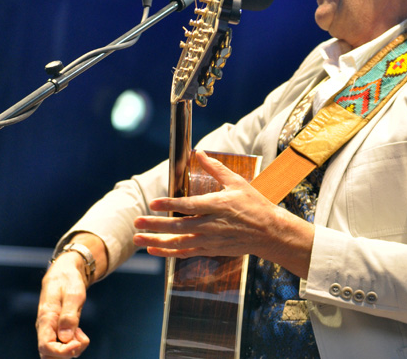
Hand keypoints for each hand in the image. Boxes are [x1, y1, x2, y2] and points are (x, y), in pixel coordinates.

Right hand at [36, 253, 89, 357]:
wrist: (65, 272)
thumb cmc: (68, 280)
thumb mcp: (73, 293)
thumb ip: (69, 315)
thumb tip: (66, 338)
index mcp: (46, 319)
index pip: (46, 347)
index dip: (62, 352)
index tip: (78, 343)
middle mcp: (45, 328)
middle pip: (48, 355)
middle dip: (67, 354)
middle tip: (82, 338)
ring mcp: (50, 330)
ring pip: (55, 354)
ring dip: (71, 351)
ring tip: (81, 333)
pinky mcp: (57, 330)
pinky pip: (62, 346)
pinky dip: (72, 345)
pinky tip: (79, 332)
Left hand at [133, 150, 313, 277]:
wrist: (269, 232)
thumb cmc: (254, 204)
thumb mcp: (237, 183)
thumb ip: (216, 168)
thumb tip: (200, 153)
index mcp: (218, 205)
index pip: (189, 205)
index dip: (170, 204)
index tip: (153, 203)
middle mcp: (212, 224)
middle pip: (179, 226)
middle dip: (156, 225)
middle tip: (137, 222)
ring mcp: (211, 239)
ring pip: (179, 243)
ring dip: (157, 241)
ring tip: (138, 238)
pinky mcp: (211, 249)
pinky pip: (186, 252)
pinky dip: (168, 252)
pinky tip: (154, 248)